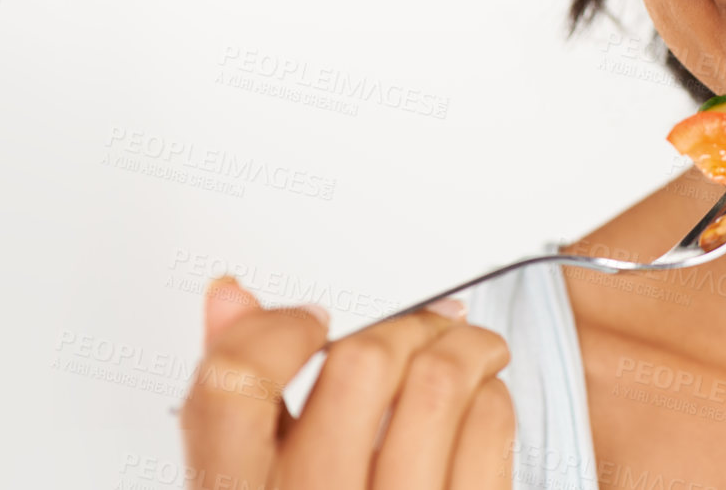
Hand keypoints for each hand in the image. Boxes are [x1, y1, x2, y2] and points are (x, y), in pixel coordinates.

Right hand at [179, 275, 515, 488]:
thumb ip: (236, 406)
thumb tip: (231, 299)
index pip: (234, 384)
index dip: (277, 329)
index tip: (310, 323)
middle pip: (360, 363)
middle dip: (397, 325)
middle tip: (413, 327)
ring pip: (440, 380)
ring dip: (463, 346)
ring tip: (463, 351)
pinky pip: (492, 426)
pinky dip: (493, 395)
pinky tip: (481, 405)